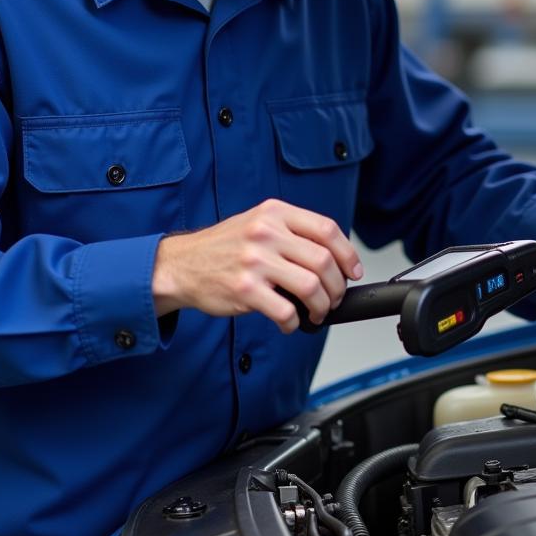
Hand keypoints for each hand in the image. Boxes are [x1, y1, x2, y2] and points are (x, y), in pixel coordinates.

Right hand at [152, 199, 363, 332]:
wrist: (181, 265)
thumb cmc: (224, 246)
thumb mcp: (259, 222)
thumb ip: (293, 231)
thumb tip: (334, 257)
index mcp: (275, 213)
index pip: (327, 229)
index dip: (348, 254)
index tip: (353, 271)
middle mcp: (266, 233)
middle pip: (323, 261)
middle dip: (337, 286)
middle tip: (334, 298)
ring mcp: (255, 261)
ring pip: (310, 287)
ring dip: (322, 306)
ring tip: (317, 312)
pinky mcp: (244, 290)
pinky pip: (285, 311)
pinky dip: (295, 322)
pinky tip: (290, 321)